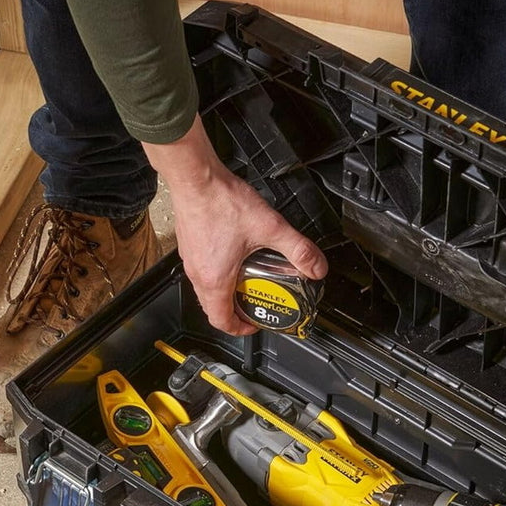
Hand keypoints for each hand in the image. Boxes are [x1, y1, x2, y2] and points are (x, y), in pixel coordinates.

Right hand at [143, 117, 326, 334]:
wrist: (195, 176)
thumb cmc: (221, 202)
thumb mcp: (270, 227)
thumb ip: (297, 249)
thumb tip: (316, 267)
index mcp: (215, 280)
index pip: (222, 321)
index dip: (240, 329)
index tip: (254, 323)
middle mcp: (198, 275)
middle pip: (213, 308)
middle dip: (236, 311)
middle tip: (255, 303)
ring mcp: (190, 261)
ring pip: (206, 290)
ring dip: (227, 292)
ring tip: (248, 280)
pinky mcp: (189, 246)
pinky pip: (203, 271)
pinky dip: (218, 274)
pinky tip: (234, 256)